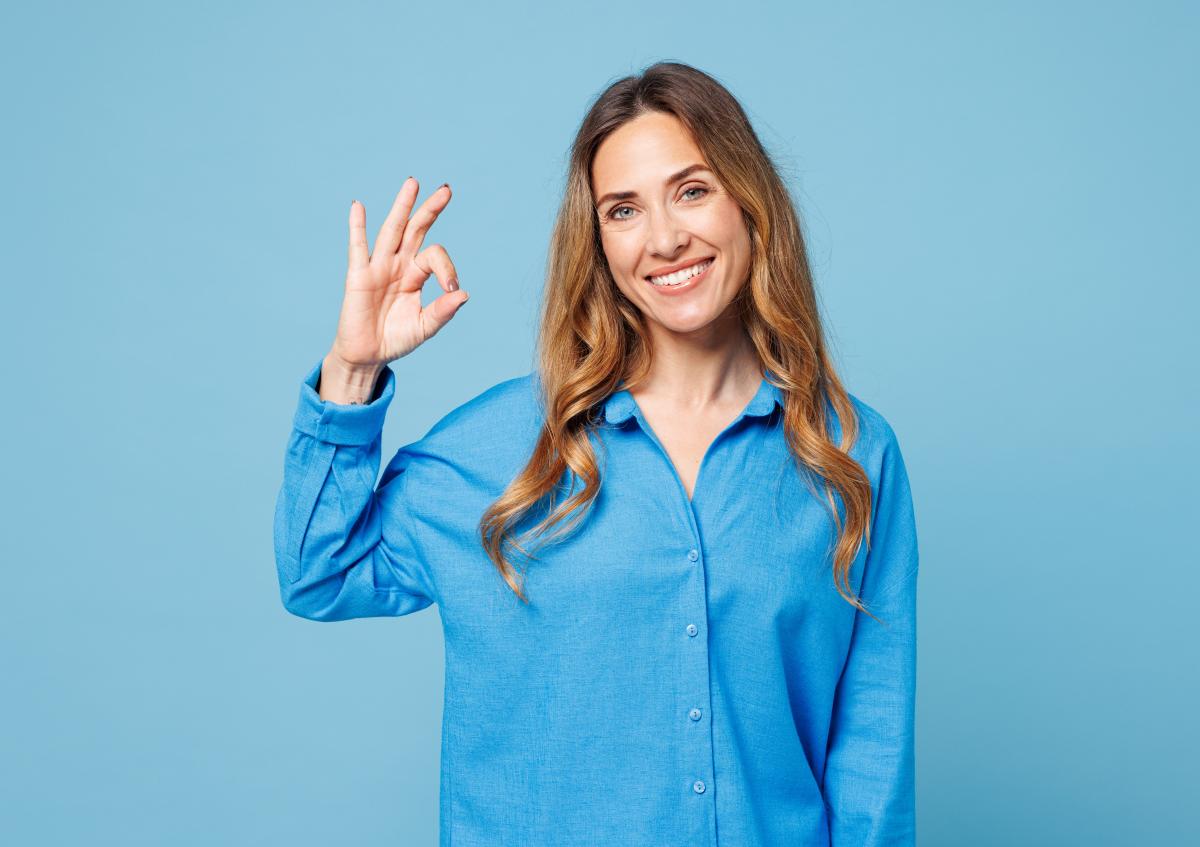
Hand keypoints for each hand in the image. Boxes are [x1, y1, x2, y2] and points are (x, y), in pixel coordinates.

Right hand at [328, 178, 468, 369]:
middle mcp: (399, 265)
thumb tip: (463, 294)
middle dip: (430, 210)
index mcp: (416, 275)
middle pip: (416, 230)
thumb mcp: (424, 327)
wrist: (368, 355)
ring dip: (402, 207)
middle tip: (446, 190)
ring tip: (412, 183)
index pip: (436, 257)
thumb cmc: (396, 339)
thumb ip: (442, 312)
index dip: (448, 269)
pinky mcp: (358, 276)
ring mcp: (378, 267)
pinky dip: (357, 226)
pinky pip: (358, 247)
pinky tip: (358, 206)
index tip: (452, 289)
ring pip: (392, 231)